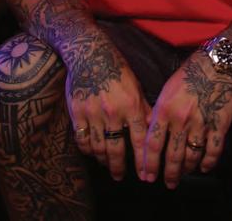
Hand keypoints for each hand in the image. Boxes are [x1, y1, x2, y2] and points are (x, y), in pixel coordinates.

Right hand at [65, 48, 148, 180]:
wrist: (88, 53)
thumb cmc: (116, 68)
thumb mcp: (136, 86)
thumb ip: (144, 109)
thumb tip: (154, 127)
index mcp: (131, 105)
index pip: (140, 141)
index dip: (144, 161)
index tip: (146, 176)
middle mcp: (113, 112)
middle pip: (116, 150)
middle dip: (119, 168)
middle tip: (121, 177)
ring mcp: (93, 114)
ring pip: (98, 148)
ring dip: (103, 161)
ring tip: (107, 165)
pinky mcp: (77, 112)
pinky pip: (82, 139)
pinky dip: (87, 150)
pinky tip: (92, 152)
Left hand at [140, 53, 231, 186]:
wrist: (215, 64)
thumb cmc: (188, 75)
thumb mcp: (166, 92)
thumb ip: (158, 115)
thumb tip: (150, 137)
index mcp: (164, 111)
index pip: (152, 145)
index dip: (149, 164)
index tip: (147, 176)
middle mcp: (181, 120)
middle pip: (172, 156)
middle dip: (169, 174)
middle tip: (168, 183)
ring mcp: (201, 124)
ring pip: (192, 156)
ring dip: (187, 170)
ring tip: (184, 175)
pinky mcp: (219, 125)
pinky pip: (213, 151)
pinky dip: (208, 163)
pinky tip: (204, 168)